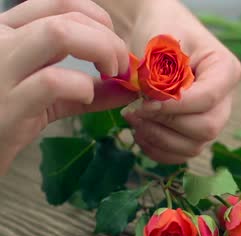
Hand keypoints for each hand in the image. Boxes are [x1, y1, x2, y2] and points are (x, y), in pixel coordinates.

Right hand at [0, 0, 132, 173]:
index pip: (60, 2)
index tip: (113, 48)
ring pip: (60, 33)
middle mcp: (0, 40)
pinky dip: (82, 87)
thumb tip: (130, 88)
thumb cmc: (8, 120)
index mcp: (8, 31)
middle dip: (108, 39)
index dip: (99, 20)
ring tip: (112, 74)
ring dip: (101, 50)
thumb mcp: (50, 97)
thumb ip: (88, 89)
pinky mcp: (8, 105)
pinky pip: (54, 81)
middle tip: (121, 68)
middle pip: (68, 16)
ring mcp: (1, 69)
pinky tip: (85, 97)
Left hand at [118, 0, 240, 163]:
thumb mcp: (162, 44)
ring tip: (133, 119)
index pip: (208, 98)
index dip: (175, 106)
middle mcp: (225, 100)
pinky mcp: (194, 134)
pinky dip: (157, 150)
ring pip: (194, 146)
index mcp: (226, 71)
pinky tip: (140, 132)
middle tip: (136, 111)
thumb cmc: (161, 32)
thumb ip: (161, 75)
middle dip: (167, 124)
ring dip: (159, 139)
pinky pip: (181, 155)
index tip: (145, 102)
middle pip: (208, 128)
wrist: (153, 36)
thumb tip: (153, 105)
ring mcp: (211, 120)